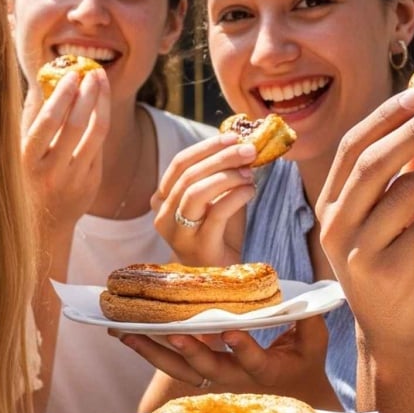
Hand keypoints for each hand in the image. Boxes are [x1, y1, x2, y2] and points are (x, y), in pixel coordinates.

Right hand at [20, 69, 109, 242]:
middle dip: (87, 94)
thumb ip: (32, 116)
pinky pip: (100, 145)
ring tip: (102, 81)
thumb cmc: (31, 174)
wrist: (44, 221)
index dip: (63, 95)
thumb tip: (45, 78)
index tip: (72, 74)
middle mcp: (51, 170)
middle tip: (93, 72)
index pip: (48, 122)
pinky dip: (102, 119)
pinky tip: (102, 102)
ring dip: (102, 102)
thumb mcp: (23, 149)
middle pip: (75, 125)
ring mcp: (74, 178)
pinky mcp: (92, 182)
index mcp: (29, 159)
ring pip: (95, 133)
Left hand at [115, 315, 333, 406]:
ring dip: (153, 352)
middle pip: (208, 370)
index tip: (232, 332)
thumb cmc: (304, 363)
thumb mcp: (314, 344)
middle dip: (189, 352)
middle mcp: (236, 379)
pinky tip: (127, 333)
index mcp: (267, 372)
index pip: (255, 362)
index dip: (243, 349)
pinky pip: (172, 364)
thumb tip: (305, 300)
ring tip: (125, 333)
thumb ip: (309, 321)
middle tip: (171, 333)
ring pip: (181, 370)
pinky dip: (150, 350)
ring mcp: (215, 378)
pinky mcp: (200, 373)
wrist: (291, 396)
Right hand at [150, 132, 255, 266]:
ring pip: (197, 192)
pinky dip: (237, 196)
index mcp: (162, 200)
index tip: (232, 137)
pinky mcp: (199, 247)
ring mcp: (178, 234)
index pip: (179, 164)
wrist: (221, 275)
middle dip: (222, 157)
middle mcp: (163, 216)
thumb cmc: (219, 234)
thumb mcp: (216, 198)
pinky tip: (251, 190)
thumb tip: (240, 144)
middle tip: (249, 150)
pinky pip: (217, 213)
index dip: (206, 147)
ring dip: (227, 176)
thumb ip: (222, 175)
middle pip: (189, 175)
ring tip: (250, 172)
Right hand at [315, 90, 413, 354]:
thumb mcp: (393, 218)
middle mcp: (336, 227)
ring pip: (406, 192)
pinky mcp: (390, 274)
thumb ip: (405, 176)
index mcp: (330, 206)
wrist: (394, 334)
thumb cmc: (396, 266)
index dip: (386, 117)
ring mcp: (359, 252)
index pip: (353, 148)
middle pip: (373, 164)